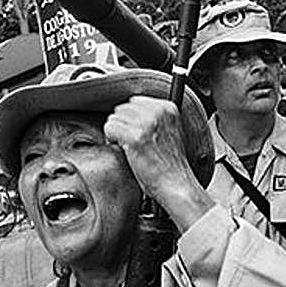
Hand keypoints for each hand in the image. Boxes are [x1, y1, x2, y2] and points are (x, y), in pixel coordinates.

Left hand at [103, 96, 214, 230]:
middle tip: (130, 141)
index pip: (136, 102)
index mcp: (168, 108)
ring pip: (114, 118)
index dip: (132, 119)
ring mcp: (146, 123)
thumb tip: (131, 112)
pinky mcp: (135, 137)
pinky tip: (125, 151)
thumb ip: (155, 118)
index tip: (136, 132)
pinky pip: (109, 128)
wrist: (176, 184)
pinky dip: (112, 140)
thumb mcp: (170, 131)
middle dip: (123, 125)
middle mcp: (158, 112)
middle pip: (123, 108)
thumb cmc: (171, 164)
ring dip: (117, 133)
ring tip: (129, 148)